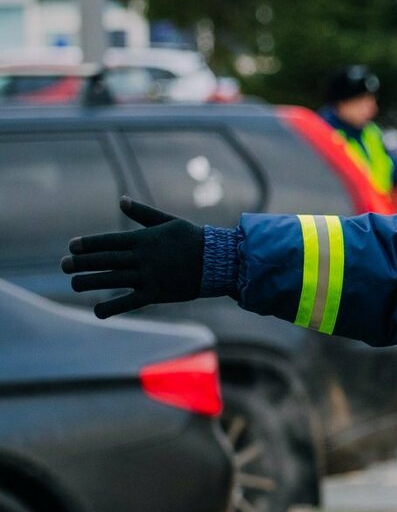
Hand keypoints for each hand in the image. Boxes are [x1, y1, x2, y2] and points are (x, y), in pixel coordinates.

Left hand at [62, 197, 203, 318]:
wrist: (218, 261)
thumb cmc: (194, 238)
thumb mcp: (168, 221)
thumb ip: (143, 213)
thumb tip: (121, 200)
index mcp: (143, 239)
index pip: (108, 241)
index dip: (87, 244)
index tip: (71, 246)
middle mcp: (141, 257)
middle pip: (104, 260)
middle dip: (81, 263)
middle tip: (63, 266)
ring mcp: (148, 276)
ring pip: (111, 279)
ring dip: (89, 282)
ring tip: (74, 284)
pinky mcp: (156, 294)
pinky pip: (129, 302)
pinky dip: (111, 307)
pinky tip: (97, 311)